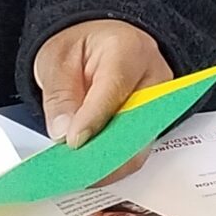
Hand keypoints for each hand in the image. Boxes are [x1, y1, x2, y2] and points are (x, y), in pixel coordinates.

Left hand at [33, 19, 170, 168]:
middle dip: (105, 152)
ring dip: (109, 163)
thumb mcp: (56, 59)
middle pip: (137, 123)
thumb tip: (64, 133)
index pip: (114, 88)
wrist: (99, 42)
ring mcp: (159, 102)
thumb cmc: (81, 46)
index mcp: (128, 49)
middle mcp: (154, 76)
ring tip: (77, 173)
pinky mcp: (153, 122)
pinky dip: (113, 162)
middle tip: (74, 169)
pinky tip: (90, 169)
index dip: (93, 119)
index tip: (73, 141)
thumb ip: (59, 95)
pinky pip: (137, 149)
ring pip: (140, 144)